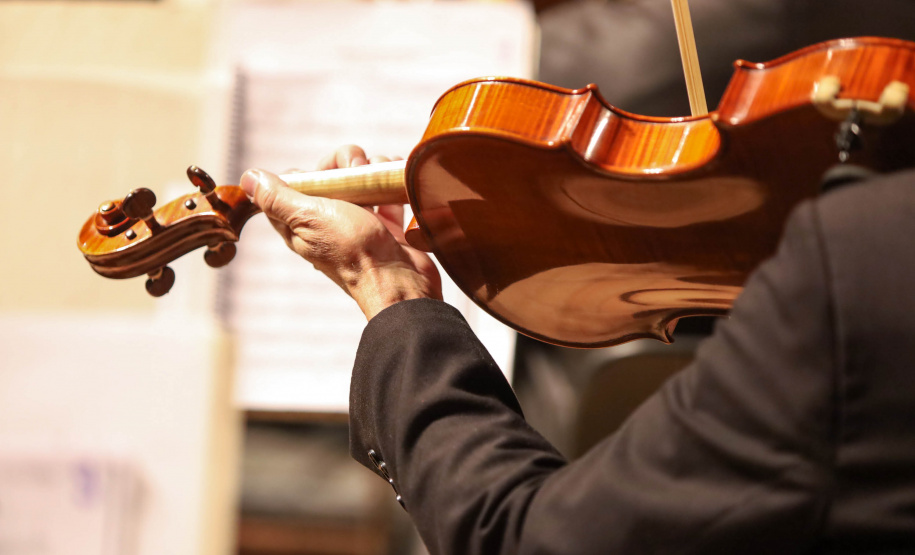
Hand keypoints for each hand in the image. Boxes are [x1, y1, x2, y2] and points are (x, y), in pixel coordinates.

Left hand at [240, 145, 441, 319]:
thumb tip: (248, 177)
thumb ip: (277, 197)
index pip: (292, 186)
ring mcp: (357, 221)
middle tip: (356, 169)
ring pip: (358, 178)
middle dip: (344, 163)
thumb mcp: (309, 218)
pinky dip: (389, 182)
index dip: (306, 173)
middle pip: (329, 175)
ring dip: (370, 169)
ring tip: (380, 179)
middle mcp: (327, 221)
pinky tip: (395, 183)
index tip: (321, 174)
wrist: (399, 279)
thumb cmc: (352, 250)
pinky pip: (383, 190)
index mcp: (300, 224)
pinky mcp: (384, 223)